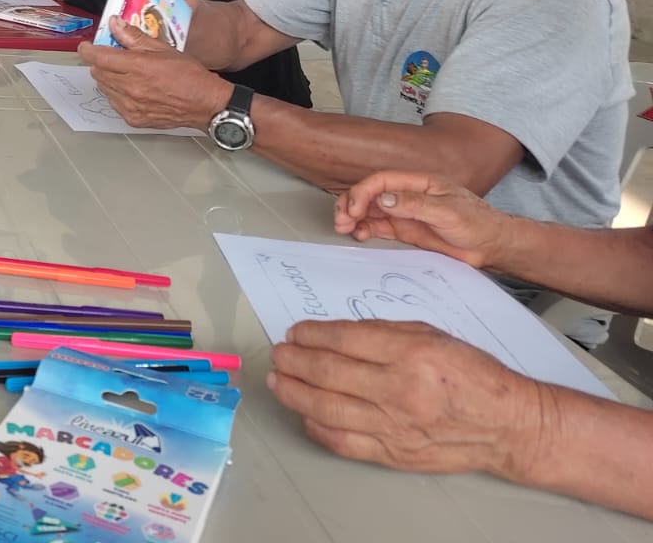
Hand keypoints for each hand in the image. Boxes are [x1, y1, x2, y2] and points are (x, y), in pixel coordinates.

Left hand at [76, 26, 231, 128]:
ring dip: (109, 78)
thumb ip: (134, 37)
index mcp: (136, 67)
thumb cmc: (189, 75)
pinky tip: (133, 89)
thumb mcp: (162, 48)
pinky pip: (114, 103)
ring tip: (127, 74)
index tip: (86, 46)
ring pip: (104, 88)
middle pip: (98, 73)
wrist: (205, 104)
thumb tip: (116, 24)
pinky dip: (117, 94)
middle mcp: (130, 88)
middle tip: (113, 57)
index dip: (88, 50)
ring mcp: (130, 106)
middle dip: (101, 63)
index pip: (98, 58)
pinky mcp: (133, 119)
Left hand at [268, 319, 548, 477]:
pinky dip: (316, 427)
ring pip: (326, 408)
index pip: (343, 339)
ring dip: (294, 393)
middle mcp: (399, 390)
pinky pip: (342, 442)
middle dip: (294, 361)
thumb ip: (384, 332)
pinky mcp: (394, 453)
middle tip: (279, 354)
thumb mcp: (431, 335)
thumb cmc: (471, 375)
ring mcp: (394, 426)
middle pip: (327, 373)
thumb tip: (336, 334)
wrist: (507, 425)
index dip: (310, 335)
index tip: (295, 332)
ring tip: (279, 381)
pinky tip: (304, 413)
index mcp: (410, 353)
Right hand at [333, 172, 514, 269]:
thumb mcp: (448, 212)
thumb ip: (415, 204)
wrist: (492, 246)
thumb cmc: (479, 223)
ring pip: (370, 211)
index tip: (354, 208)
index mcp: (419, 183)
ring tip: (344, 228)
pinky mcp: (406, 230)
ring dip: (354, 217)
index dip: (363, 192)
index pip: (382, 181)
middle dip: (351, 204)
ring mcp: (406, 213)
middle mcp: (408, 196)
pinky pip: (379, 227)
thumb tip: (384, 199)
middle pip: (370, 194)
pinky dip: (365, 229)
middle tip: (342, 219)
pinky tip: (359, 234)